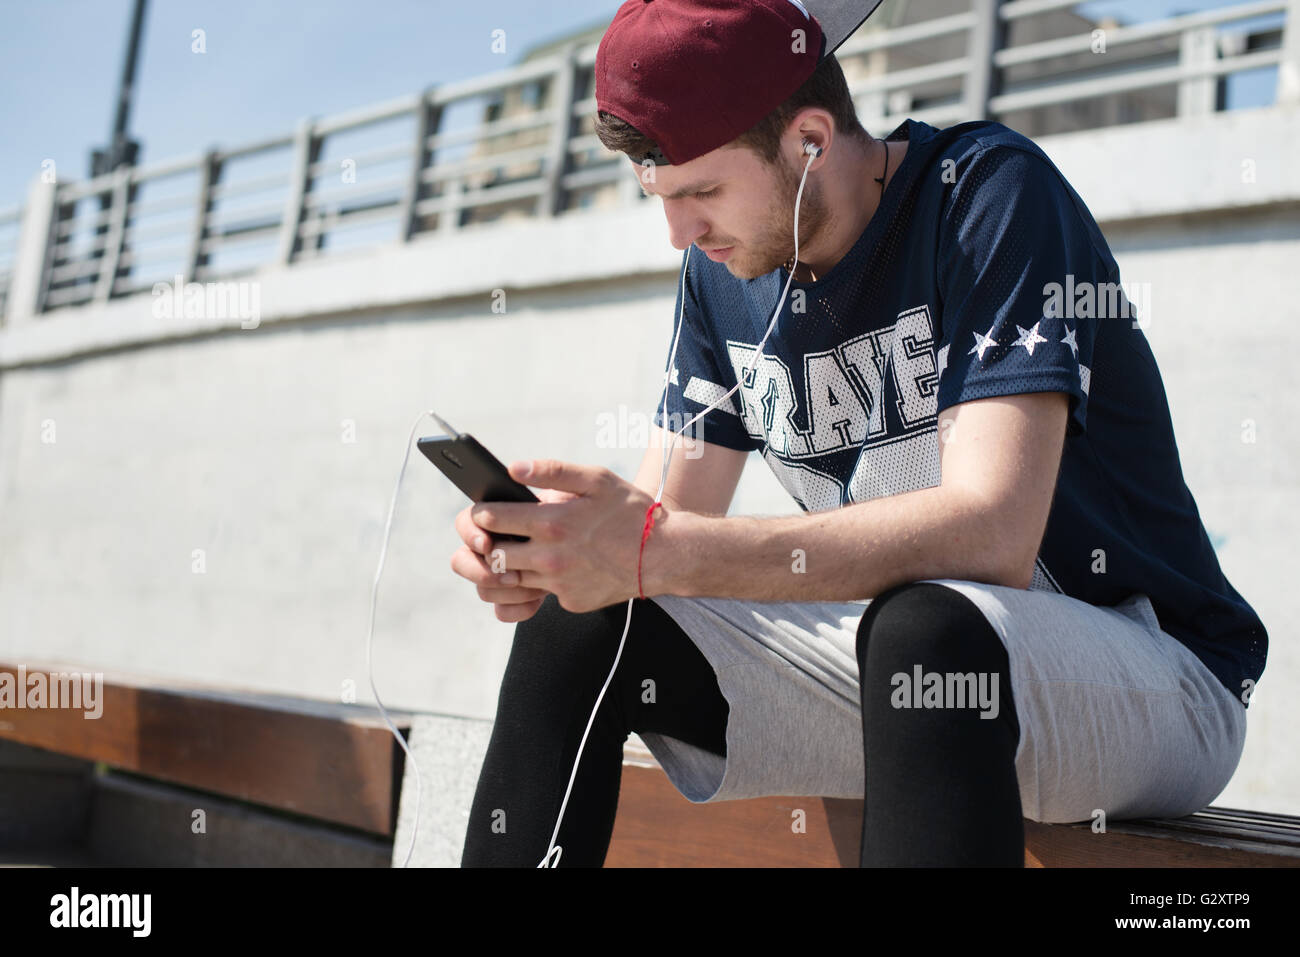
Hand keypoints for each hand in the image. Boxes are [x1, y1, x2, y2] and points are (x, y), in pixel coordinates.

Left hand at [464, 459, 667, 613]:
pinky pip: (542, 594)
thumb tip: (513, 467)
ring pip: (510, 580)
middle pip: (493, 555)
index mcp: (552, 522)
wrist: (665, 555)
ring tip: (515, 551)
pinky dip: (541, 582)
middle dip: (487, 544)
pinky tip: (554, 567)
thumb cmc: (630, 511)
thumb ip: (552, 470)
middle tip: (491, 536)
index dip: (480, 515)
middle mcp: (550, 557)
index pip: (492, 520)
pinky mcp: (570, 602)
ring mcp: (560, 584)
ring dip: (505, 567)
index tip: (482, 513)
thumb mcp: (596, 480)